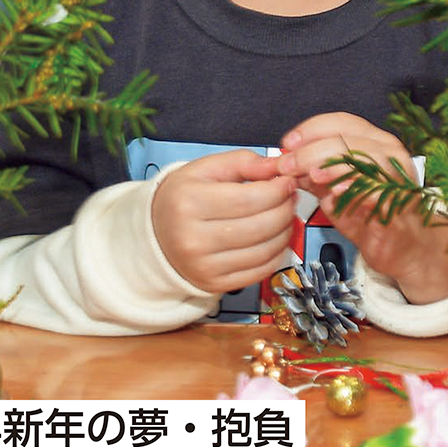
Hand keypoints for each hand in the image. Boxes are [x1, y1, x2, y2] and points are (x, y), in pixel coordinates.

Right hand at [151, 150, 295, 293]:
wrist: (156, 234)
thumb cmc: (184, 196)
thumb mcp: (207, 168)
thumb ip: (244, 162)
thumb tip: (279, 165)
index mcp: (189, 202)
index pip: (249, 199)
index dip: (278, 190)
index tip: (288, 181)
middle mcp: (193, 238)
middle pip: (260, 226)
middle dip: (285, 210)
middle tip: (291, 198)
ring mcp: (203, 265)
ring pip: (264, 250)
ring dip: (285, 231)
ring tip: (286, 215)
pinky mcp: (214, 284)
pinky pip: (259, 271)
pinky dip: (277, 254)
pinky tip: (277, 238)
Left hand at [279, 113, 447, 304]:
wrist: (403, 248)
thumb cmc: (369, 216)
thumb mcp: (333, 190)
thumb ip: (313, 173)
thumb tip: (286, 161)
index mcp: (373, 142)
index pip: (340, 122)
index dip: (310, 130)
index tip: (288, 144)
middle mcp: (388, 152)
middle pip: (346, 137)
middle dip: (311, 150)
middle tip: (288, 165)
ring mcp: (396, 174)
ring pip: (361, 157)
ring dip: (329, 164)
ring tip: (309, 176)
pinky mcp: (399, 200)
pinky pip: (374, 187)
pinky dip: (351, 186)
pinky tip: (334, 192)